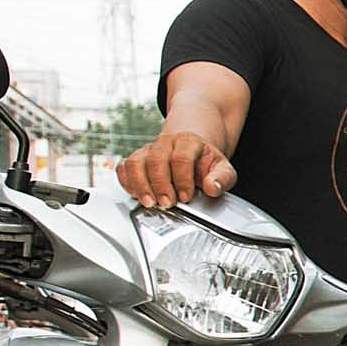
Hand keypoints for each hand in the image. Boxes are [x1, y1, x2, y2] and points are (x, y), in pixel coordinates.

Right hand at [116, 131, 235, 208]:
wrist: (193, 151)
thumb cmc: (205, 163)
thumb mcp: (222, 169)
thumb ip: (222, 178)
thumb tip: (212, 188)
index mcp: (188, 142)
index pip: (181, 158)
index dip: (182, 179)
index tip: (186, 197)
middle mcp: (165, 143)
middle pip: (156, 160)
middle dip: (160, 184)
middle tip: (167, 203)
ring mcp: (148, 150)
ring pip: (135, 162)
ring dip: (140, 185)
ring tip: (149, 202)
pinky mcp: (137, 159)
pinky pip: (124, 167)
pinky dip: (127, 182)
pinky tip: (137, 194)